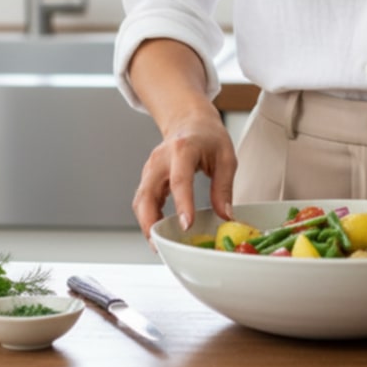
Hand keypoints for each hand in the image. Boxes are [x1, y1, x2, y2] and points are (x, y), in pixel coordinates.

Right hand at [132, 105, 236, 241]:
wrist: (190, 121)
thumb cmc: (208, 137)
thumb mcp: (226, 157)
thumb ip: (224, 188)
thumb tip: (225, 217)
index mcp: (183, 149)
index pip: (180, 179)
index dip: (182, 204)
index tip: (186, 225)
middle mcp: (161, 159)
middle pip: (147, 192)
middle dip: (150, 221)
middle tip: (161, 245)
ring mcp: (151, 168)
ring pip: (140, 200)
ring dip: (146, 224)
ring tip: (159, 245)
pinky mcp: (148, 178)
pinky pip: (143, 201)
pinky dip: (147, 218)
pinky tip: (158, 233)